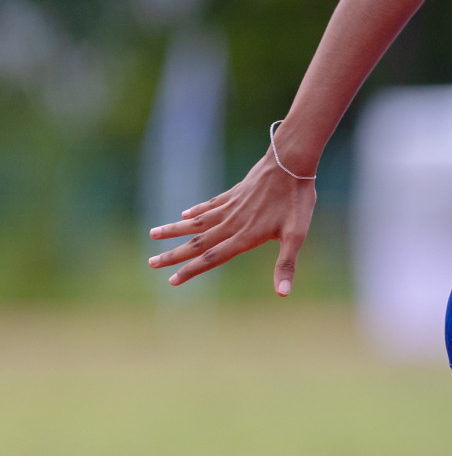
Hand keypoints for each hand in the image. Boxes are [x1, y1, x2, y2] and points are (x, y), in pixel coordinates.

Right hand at [147, 153, 316, 295]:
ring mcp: (231, 206)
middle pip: (198, 241)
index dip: (192, 270)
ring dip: (175, 229)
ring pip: (197, 221)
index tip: (172, 281)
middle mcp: (232, 222)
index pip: (213, 258)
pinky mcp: (234, 193)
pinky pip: (210, 204)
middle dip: (173, 254)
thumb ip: (286, 264)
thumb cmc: (297, 201)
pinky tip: (185, 213)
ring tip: (153, 234)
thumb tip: (283, 294)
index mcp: (245, 236)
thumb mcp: (297, 235)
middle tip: (151, 263)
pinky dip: (196, 210)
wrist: (291, 161)